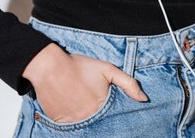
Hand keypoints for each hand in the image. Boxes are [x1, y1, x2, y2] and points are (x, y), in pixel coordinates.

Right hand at [23, 43, 147, 122]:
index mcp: (102, 107)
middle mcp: (88, 117)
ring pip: (84, 124)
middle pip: (99, 122)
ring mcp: (72, 122)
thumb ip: (128, 84)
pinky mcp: (58, 122)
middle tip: (91, 102)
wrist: (50, 67)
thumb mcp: (108, 70)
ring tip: (81, 103)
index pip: (113, 118)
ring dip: (86, 117)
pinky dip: (72, 119)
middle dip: (99, 115)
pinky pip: (69, 126)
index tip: (110, 108)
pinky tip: (71, 106)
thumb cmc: (80, 67)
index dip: (112, 113)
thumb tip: (144, 99)